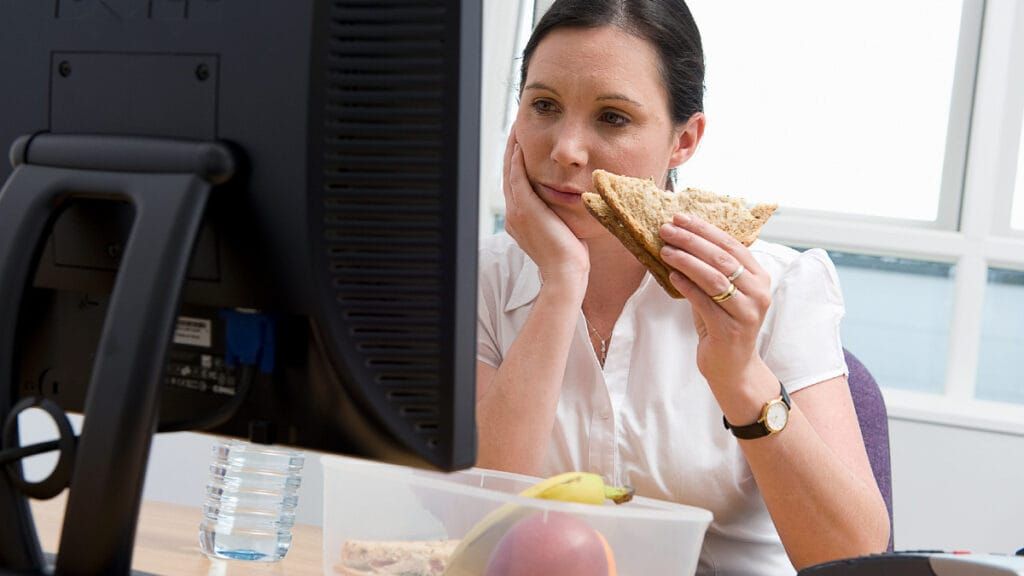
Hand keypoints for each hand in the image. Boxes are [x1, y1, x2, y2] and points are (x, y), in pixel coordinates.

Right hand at [502, 127, 588, 290]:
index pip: (514, 186)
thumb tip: (569, 206)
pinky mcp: (525, 208)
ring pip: (509, 172)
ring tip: (516, 131)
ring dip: (512, 150)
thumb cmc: (569, 258)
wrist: (565, 273)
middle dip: (511, 152)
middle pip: (507, 175)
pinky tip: (521, 145)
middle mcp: (513, 216)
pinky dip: (517, 160)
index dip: (516, 165)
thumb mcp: (561, 232)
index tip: (522, 147)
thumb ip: (557, 217)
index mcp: (519, 222)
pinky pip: (517, 177)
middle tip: (515, 131)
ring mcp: (516, 212)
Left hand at [658, 213, 771, 387]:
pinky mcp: (730, 329)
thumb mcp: (721, 292)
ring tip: (665, 251)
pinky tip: (671, 275)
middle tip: (666, 230)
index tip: (680, 218)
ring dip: (686, 261)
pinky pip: (704, 302)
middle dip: (691, 240)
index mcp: (759, 277)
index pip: (731, 244)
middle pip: (721, 258)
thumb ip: (710, 268)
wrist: (732, 367)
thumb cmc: (722, 324)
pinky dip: (686, 286)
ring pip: (714, 278)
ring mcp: (747, 312)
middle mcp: (758, 292)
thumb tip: (679, 239)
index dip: (704, 229)